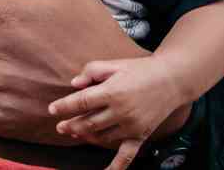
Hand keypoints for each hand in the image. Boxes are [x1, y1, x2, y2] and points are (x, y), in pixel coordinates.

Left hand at [48, 57, 184, 169]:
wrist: (172, 79)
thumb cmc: (140, 69)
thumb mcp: (115, 63)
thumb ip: (91, 70)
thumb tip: (73, 84)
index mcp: (112, 91)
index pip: (81, 102)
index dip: (64, 106)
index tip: (52, 109)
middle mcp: (121, 111)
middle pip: (88, 123)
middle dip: (71, 125)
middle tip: (60, 127)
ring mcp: (131, 126)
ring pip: (101, 137)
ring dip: (85, 137)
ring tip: (75, 134)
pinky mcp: (140, 135)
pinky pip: (126, 155)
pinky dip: (115, 167)